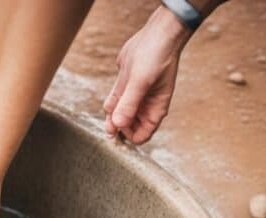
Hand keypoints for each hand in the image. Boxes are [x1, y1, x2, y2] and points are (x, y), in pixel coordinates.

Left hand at [104, 7, 192, 144]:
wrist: (157, 34)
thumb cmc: (157, 57)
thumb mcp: (141, 82)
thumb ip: (128, 104)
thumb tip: (117, 125)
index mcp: (155, 109)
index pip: (142, 134)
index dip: (129, 136)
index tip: (118, 130)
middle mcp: (146, 105)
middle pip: (129, 126)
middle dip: (118, 128)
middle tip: (107, 126)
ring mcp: (135, 95)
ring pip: (120, 113)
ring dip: (112, 117)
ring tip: (109, 113)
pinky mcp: (126, 84)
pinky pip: (116, 100)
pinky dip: (110, 105)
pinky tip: (108, 106)